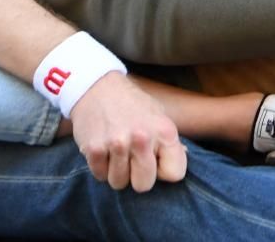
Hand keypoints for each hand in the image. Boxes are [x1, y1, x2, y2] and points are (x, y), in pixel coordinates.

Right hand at [70, 72, 186, 191]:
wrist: (98, 88)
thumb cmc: (133, 106)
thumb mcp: (159, 116)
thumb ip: (170, 142)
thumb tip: (181, 162)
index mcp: (165, 132)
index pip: (175, 174)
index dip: (164, 172)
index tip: (156, 162)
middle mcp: (142, 139)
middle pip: (144, 185)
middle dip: (138, 178)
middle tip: (133, 162)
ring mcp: (117, 144)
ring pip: (119, 183)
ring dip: (117, 173)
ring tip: (118, 153)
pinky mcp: (94, 149)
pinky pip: (100, 176)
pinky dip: (101, 168)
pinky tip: (104, 150)